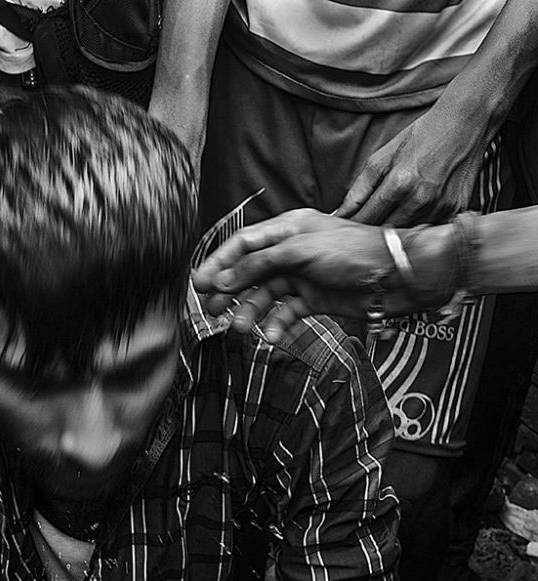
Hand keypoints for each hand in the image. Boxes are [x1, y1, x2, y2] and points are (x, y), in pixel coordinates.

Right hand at [192, 209, 422, 340]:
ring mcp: (302, 277)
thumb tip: (225, 281)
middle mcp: (291, 252)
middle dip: (228, 290)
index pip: (243, 243)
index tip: (199, 283)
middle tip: (209, 308)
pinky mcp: (314, 300)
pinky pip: (286, 313)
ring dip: (250, 311)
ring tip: (239, 328)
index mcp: (287, 229)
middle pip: (249, 271)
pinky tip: (270, 335)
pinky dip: (276, 325)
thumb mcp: (300, 251)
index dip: (219, 262)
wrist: (396, 276)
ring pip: (265, 295)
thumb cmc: (354, 252)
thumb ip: (259, 264)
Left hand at [336, 104, 490, 226]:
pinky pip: (428, 228)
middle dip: (369, 232)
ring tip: (384, 221)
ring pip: (407, 234)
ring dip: (393, 231)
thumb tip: (339, 214)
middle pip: (385, 231)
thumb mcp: (381, 158)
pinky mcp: (457, 209)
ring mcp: (442, 207)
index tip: (342, 229)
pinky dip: (416, 226)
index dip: (352, 226)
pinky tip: (410, 216)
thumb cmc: (419, 137)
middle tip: (359, 229)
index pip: (367, 219)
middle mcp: (421, 199)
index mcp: (399, 184)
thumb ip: (358, 190)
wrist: (465, 123)